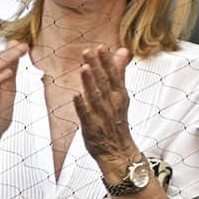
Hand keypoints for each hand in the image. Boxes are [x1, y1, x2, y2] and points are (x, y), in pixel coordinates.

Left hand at [75, 47, 137, 169]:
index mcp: (120, 94)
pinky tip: (75, 96)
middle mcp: (112, 104)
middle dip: (96, 67)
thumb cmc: (117, 120)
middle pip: (104, 83)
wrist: (119, 150)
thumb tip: (123, 50)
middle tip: (88, 51)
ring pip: (95, 97)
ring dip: (90, 83)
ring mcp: (102, 116)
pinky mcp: (92, 128)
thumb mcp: (121, 94)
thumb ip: (120, 71)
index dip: (107, 61)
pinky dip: (81, 106)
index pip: (114, 75)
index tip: (101, 47)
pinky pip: (86, 115)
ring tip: (84, 68)